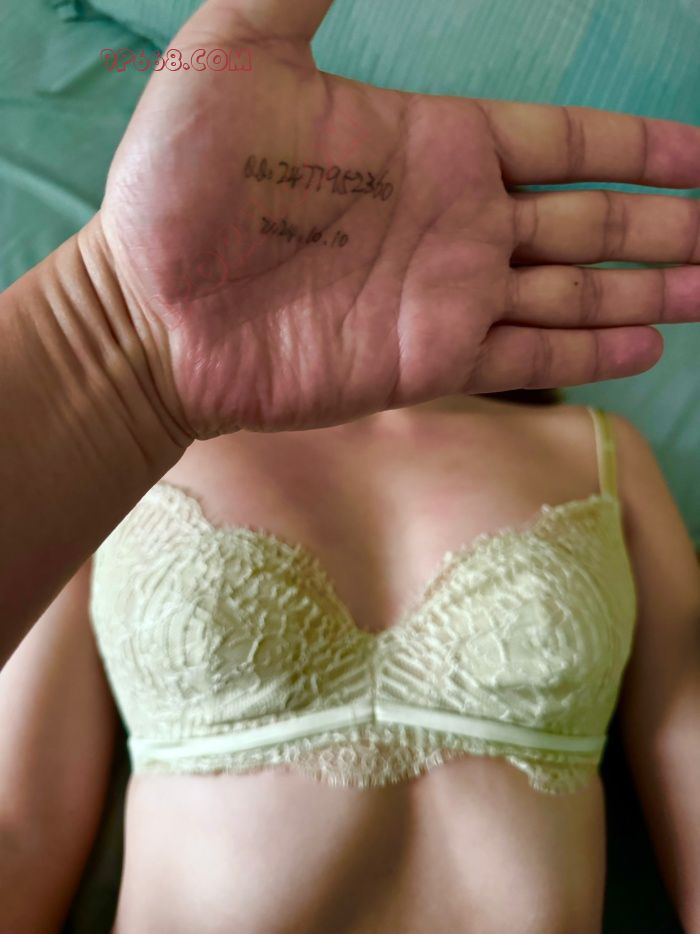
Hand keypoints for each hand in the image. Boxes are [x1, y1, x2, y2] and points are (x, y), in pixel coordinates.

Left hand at [90, 0, 699, 436]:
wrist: (149, 309)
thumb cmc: (180, 186)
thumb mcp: (237, 50)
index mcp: (434, 145)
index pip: (563, 147)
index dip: (638, 150)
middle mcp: (457, 223)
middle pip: (587, 224)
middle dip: (660, 230)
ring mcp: (447, 296)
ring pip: (573, 292)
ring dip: (643, 293)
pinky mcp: (428, 361)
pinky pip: (528, 354)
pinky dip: (587, 350)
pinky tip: (643, 345)